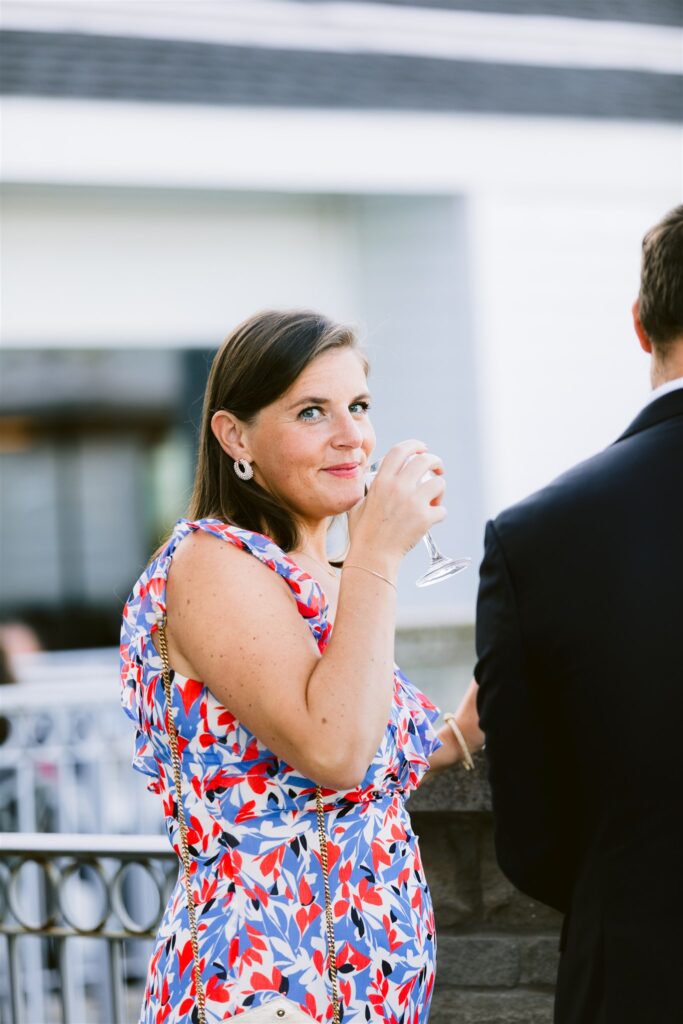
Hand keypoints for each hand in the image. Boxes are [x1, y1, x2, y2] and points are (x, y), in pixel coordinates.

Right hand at [349, 440, 446, 567]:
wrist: (372, 557)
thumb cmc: (364, 534)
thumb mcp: (359, 505)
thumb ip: (370, 490)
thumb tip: (374, 482)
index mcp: (382, 481)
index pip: (400, 450)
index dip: (414, 445)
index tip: (422, 448)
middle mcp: (398, 487)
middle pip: (425, 460)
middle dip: (435, 461)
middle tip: (437, 469)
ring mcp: (413, 502)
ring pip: (439, 483)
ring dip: (439, 489)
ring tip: (433, 499)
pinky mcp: (425, 518)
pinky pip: (442, 510)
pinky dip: (439, 514)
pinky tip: (431, 519)